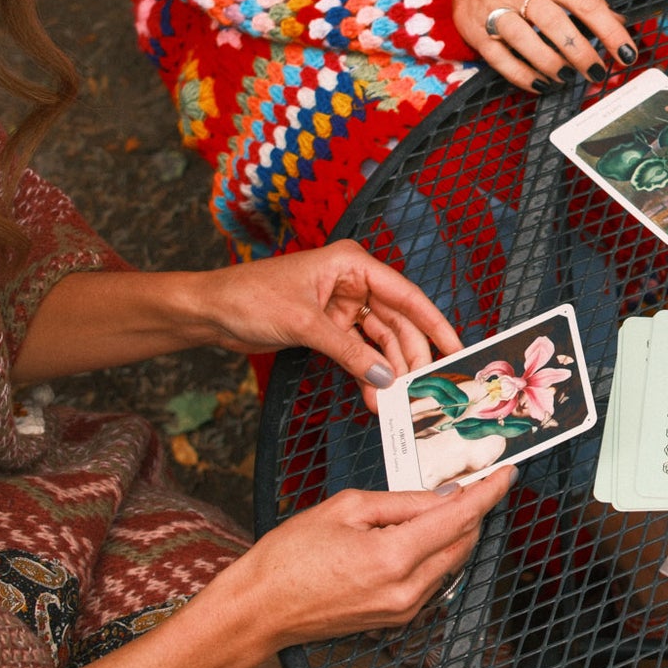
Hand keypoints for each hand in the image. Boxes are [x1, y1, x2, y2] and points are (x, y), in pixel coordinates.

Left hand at [192, 240, 461, 403]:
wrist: (210, 311)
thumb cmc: (250, 296)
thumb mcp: (304, 323)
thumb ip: (348, 351)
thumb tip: (385, 376)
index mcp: (354, 264)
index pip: (407, 295)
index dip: (435, 323)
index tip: (457, 348)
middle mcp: (355, 282)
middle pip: (397, 323)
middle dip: (408, 357)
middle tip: (420, 389)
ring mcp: (344, 307)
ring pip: (380, 342)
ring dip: (387, 372)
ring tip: (393, 402)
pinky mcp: (330, 328)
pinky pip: (359, 353)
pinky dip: (366, 373)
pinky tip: (374, 395)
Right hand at [204, 466, 518, 653]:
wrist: (258, 610)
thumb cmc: (288, 558)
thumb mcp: (346, 508)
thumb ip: (403, 501)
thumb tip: (444, 495)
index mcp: (393, 557)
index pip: (460, 518)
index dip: (488, 493)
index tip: (506, 474)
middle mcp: (406, 589)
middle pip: (463, 542)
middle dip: (475, 510)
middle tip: (476, 480)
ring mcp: (403, 609)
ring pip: (451, 561)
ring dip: (457, 531)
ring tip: (446, 503)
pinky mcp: (396, 619)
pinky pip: (433, 579)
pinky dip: (437, 553)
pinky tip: (423, 533)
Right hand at [455, 0, 635, 93]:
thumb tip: (618, 23)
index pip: (585, 2)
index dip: (610, 31)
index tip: (627, 53)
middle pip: (555, 23)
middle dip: (581, 52)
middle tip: (597, 71)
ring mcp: (493, 9)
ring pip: (525, 40)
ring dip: (551, 64)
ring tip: (568, 77)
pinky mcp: (474, 30)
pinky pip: (500, 59)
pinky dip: (523, 76)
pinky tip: (542, 84)